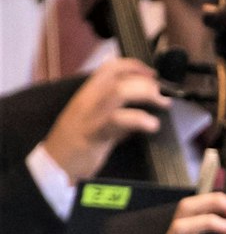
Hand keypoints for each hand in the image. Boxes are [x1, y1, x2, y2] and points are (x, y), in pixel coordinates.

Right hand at [41, 59, 170, 182]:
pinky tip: (152, 125)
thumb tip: (144, 107)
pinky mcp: (92, 132)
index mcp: (87, 94)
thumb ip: (118, 112)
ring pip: (118, 92)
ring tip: (162, 104)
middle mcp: (87, 99)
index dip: (134, 66)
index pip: (110, 68)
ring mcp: (89, 114)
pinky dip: (140, 119)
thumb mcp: (97, 121)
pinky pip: (117, 119)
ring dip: (146, 94)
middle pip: (118, 77)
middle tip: (162, 95)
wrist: (54, 166)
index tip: (153, 74)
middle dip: (146, 82)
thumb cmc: (76, 144)